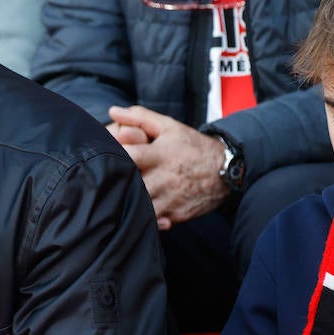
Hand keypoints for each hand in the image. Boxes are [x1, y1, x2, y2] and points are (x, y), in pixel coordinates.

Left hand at [108, 105, 228, 228]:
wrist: (228, 169)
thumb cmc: (192, 145)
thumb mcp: (169, 126)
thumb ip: (139, 117)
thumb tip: (112, 111)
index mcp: (159, 155)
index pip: (128, 156)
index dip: (113, 157)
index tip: (105, 158)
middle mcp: (164, 178)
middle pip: (131, 186)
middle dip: (118, 184)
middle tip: (109, 182)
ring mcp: (171, 199)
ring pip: (140, 207)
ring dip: (129, 203)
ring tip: (122, 197)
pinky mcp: (176, 215)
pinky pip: (154, 223)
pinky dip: (145, 220)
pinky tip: (140, 211)